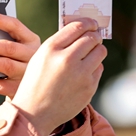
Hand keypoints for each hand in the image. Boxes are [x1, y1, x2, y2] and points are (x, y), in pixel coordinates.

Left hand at [0, 13, 40, 97]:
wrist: (30, 87)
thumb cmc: (16, 59)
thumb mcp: (15, 46)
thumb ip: (1, 38)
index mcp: (31, 40)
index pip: (15, 26)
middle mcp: (32, 56)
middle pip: (10, 48)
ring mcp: (25, 75)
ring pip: (6, 66)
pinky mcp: (16, 90)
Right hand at [10, 18, 106, 135]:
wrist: (35, 113)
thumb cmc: (36, 82)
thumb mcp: (40, 57)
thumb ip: (59, 43)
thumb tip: (82, 30)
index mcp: (51, 48)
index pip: (78, 27)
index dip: (88, 23)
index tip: (92, 23)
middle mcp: (67, 59)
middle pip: (92, 38)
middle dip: (94, 36)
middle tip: (93, 38)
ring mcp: (80, 74)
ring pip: (100, 51)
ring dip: (97, 50)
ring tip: (89, 54)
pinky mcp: (89, 87)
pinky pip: (99, 68)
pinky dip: (94, 67)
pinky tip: (83, 72)